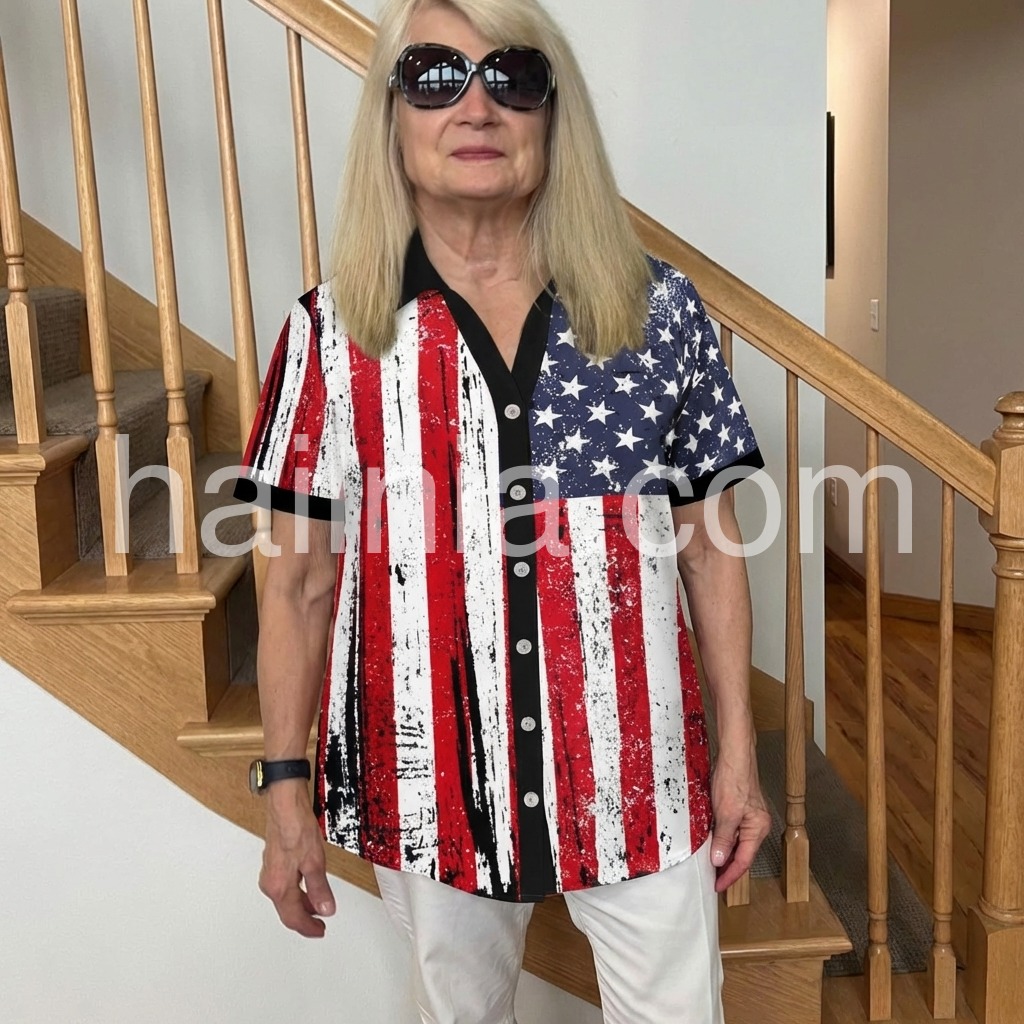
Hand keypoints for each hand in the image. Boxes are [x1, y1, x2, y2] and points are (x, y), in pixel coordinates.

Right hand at [258, 780, 336, 936]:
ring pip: (285, 898)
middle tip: (319, 924)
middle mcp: (270, 882)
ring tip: (317, 907)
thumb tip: (326, 909)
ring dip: (301, 905)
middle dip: (305, 919)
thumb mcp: (315, 861)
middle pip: (287, 910)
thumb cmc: (296, 828)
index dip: (308, 928)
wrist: (284, 806)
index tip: (320, 931)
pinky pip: (284, 886)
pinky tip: (306, 887)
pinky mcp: (272, 863)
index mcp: (280, 886)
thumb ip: (320, 888)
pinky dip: (296, 892)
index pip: (294, 918)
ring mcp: (269, 872)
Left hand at [708, 746, 771, 892]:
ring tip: (709, 863)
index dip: (729, 875)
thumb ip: (723, 839)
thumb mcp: (726, 814)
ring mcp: (749, 816)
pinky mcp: (740, 808)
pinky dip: (722, 838)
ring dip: (723, 852)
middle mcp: (757, 825)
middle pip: (741, 853)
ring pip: (735, 842)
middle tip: (711, 878)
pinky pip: (731, 830)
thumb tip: (718, 860)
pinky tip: (711, 841)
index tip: (717, 885)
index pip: (743, 861)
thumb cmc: (734, 780)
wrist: (735, 755)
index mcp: (758, 829)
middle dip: (726, 866)